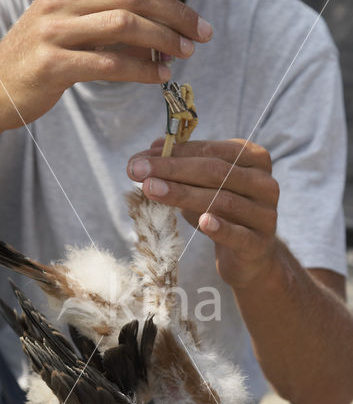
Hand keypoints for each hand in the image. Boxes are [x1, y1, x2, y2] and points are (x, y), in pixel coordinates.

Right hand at [0, 0, 211, 130]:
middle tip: (201, 32)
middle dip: (175, 12)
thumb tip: (153, 19)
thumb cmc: (39, 56)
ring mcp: (55, 30)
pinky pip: (110, 64)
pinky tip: (160, 76)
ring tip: (186, 53)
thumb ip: (101, 12)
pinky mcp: (55, 65)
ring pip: (125, 25)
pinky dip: (142, 70)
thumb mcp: (65, 21)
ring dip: (164, 40)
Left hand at [127, 138, 279, 288]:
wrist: (249, 256)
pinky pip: (238, 234)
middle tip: (137, 171)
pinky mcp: (259, 243)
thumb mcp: (202, 187)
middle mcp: (263, 182)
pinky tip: (203, 221)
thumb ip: (181, 167)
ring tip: (152, 190)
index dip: (174, 152)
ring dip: (183, 194)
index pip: (210, 150)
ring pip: (222, 200)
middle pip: (215, 172)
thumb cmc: (223, 214)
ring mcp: (265, 213)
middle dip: (172, 169)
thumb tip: (153, 148)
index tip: (139, 158)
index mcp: (252, 158)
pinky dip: (220, 227)